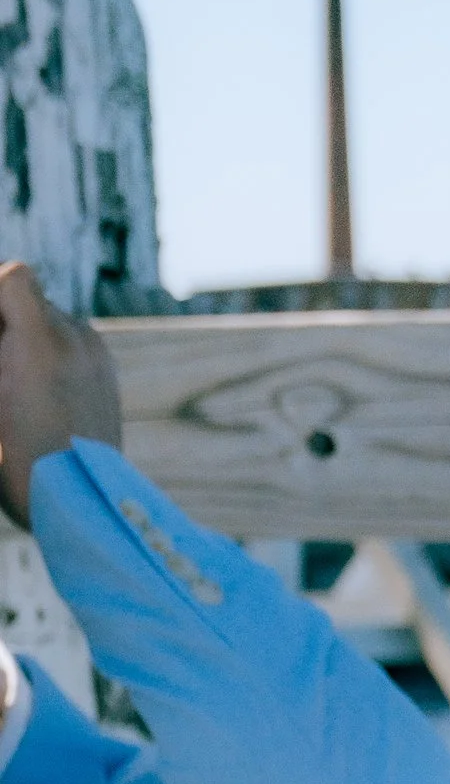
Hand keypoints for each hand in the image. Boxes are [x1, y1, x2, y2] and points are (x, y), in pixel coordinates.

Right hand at [0, 261, 123, 529]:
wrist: (83, 505)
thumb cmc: (17, 462)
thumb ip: (3, 349)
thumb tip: (6, 337)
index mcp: (42, 347)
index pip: (14, 278)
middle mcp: (77, 341)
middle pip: (26, 297)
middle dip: (1, 320)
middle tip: (3, 370)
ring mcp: (97, 354)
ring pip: (46, 316)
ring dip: (21, 333)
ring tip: (12, 380)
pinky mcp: (106, 369)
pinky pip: (66, 337)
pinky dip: (43, 348)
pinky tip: (34, 386)